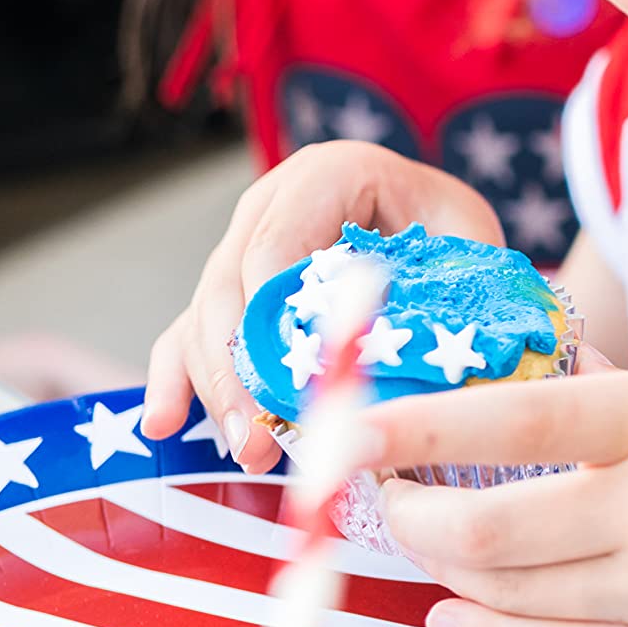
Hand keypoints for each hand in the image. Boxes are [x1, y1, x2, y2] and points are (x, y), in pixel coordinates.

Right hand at [141, 139, 502, 472]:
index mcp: (326, 176)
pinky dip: (177, 378)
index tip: (291, 384)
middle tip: (260, 438)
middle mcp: (270, 206)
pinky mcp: (231, 292)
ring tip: (249, 450)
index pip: (275, 245)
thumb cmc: (448, 227)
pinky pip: (189, 333)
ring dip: (217, 387)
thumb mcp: (463, 239)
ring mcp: (242, 247)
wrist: (432, 217)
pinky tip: (164, 422)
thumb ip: (445, 285)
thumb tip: (420, 364)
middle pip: (229, 286)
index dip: (271, 317)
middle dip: (238, 368)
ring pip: (205, 317)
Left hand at [368, 364, 627, 626]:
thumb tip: (549, 389)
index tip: (351, 425)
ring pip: (520, 604)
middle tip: (380, 495)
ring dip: (448, 580)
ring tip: (413, 553)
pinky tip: (462, 622)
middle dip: (417, 519)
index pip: (525, 420)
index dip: (425, 424)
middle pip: (499, 531)